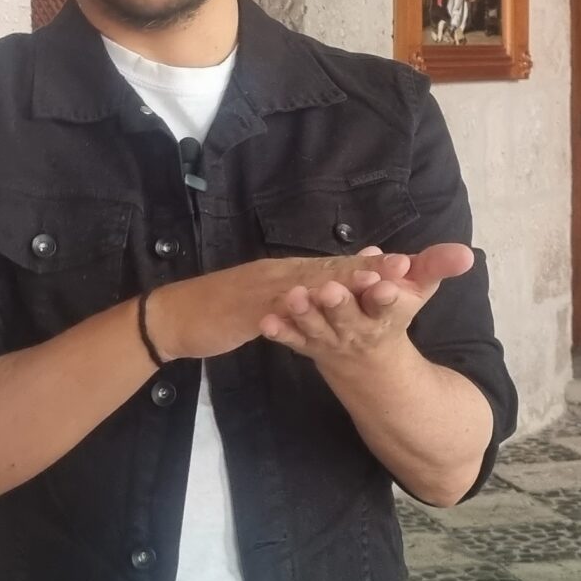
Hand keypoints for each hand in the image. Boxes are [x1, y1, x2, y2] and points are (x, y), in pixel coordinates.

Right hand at [145, 253, 413, 360]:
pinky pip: (274, 308)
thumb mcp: (268, 300)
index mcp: (287, 273)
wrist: (175, 317)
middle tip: (404, 266)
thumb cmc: (223, 310)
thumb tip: (330, 285)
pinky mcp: (243, 309)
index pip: (334, 267)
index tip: (406, 263)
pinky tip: (319, 314)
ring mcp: (261, 289)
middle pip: (329, 269)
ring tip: (374, 284)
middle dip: (366, 269)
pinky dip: (299, 310)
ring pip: (307, 284)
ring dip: (341, 283)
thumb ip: (298, 292)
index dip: (369, 265)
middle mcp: (279, 274)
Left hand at [258, 243, 474, 363]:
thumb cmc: (391, 311)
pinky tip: (267, 322)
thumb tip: (465, 253)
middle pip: (349, 316)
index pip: (389, 303)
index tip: (385, 285)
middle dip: (340, 304)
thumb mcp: (418, 289)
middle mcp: (359, 328)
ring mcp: (331, 338)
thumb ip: (436, 266)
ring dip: (306, 314)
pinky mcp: (308, 342)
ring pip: (317, 328)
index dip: (387, 294)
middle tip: (331, 290)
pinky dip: (281, 332)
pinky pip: (293, 339)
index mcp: (387, 312)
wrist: (367, 361)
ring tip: (294, 298)